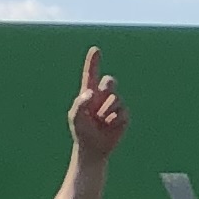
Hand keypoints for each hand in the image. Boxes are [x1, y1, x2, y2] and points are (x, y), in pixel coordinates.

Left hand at [69, 43, 125, 157]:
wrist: (93, 148)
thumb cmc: (81, 132)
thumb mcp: (75, 117)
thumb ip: (80, 103)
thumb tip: (92, 92)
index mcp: (89, 94)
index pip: (91, 75)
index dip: (93, 62)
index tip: (95, 50)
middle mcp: (102, 96)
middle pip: (109, 81)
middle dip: (107, 88)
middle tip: (100, 101)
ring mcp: (114, 105)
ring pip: (116, 99)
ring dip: (107, 112)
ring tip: (101, 122)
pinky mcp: (123, 115)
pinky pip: (123, 112)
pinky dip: (115, 120)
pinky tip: (109, 126)